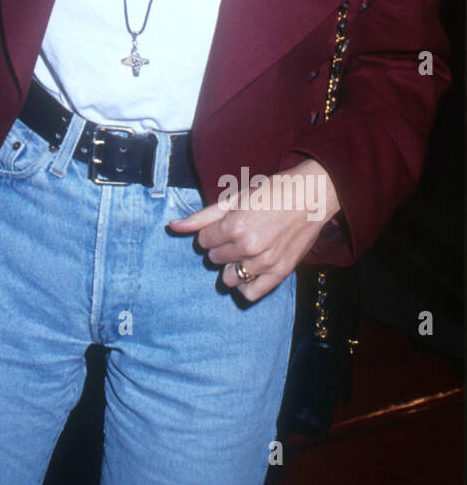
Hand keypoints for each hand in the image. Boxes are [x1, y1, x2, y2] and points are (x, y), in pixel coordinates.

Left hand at [168, 159, 340, 301]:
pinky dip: (245, 285)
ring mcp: (264, 263)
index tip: (224, 224)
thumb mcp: (234, 198)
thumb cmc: (271, 191)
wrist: (310, 195)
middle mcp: (248, 247)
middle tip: (237, 234)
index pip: (204, 241)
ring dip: (231, 266)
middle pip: (214, 258)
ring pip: (228, 278)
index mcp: (234, 226)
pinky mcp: (280, 273)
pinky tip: (249, 270)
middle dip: (220, 247)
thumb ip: (202, 216)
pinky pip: (250, 293)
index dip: (210, 232)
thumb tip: (172, 227)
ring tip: (244, 250)